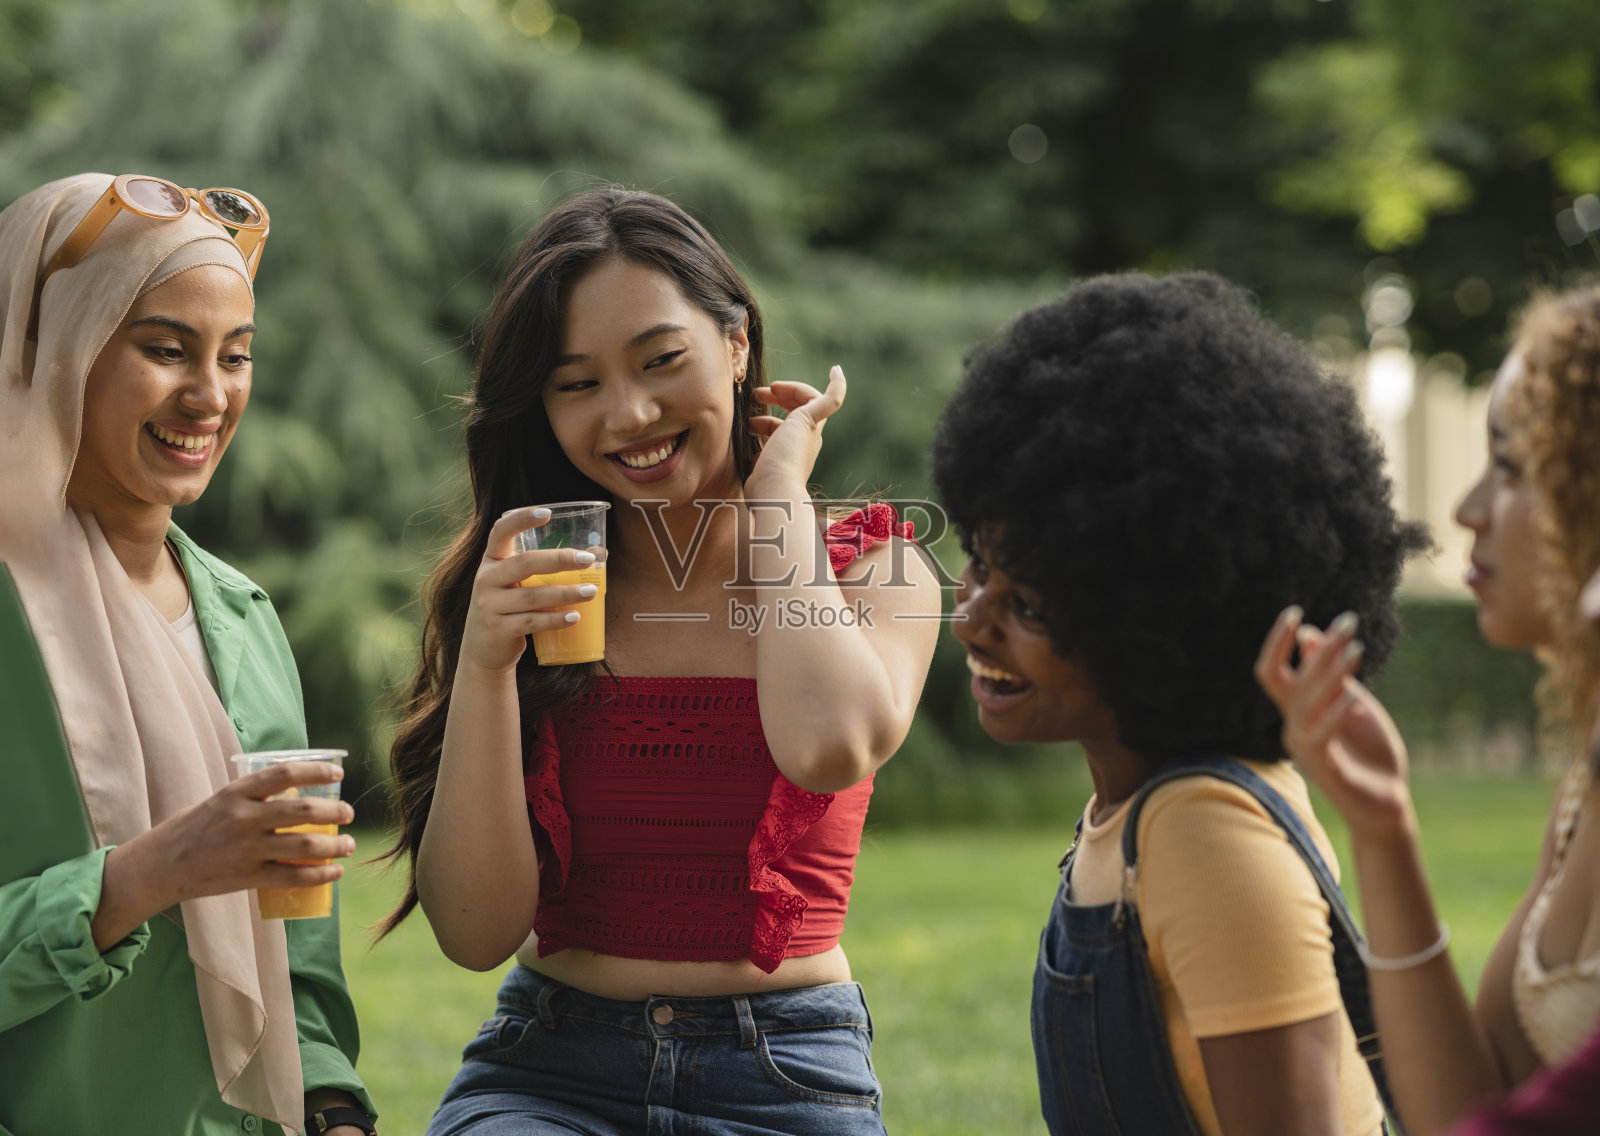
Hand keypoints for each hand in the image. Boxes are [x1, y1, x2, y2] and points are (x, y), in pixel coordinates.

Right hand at [95, 760, 355, 947]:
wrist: (159, 867)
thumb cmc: (193, 830)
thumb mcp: (220, 802)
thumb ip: (253, 798)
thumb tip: (296, 793)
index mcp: (235, 793)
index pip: (284, 774)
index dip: (316, 771)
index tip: (339, 773)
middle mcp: (242, 818)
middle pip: (301, 810)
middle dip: (333, 811)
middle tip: (349, 812)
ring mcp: (245, 849)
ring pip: (304, 845)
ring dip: (335, 845)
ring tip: (349, 844)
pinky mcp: (246, 877)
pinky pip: (293, 877)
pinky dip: (320, 875)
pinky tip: (335, 872)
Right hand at [458, 506, 600, 673]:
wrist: (483, 649)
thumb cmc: (509, 606)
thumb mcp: (519, 583)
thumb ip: (549, 568)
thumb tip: (599, 552)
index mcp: (492, 559)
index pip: (501, 531)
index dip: (521, 519)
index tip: (548, 513)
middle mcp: (486, 578)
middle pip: (525, 563)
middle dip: (559, 560)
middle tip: (588, 560)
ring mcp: (489, 605)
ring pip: (531, 596)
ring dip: (565, 593)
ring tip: (591, 591)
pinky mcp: (498, 629)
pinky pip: (531, 622)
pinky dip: (555, 619)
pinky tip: (575, 617)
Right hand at [744, 365, 845, 497]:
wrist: (772, 491)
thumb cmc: (788, 455)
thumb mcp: (807, 419)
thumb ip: (828, 398)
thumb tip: (838, 371)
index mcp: (811, 428)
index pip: (808, 398)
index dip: (792, 388)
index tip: (773, 387)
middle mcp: (802, 441)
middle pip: (793, 413)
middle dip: (776, 399)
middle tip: (756, 395)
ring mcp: (786, 455)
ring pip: (777, 430)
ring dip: (763, 419)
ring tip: (748, 421)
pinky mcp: (771, 467)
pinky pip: (765, 449)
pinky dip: (756, 440)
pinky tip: (746, 439)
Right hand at [1255, 607, 1413, 840]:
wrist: (1387, 800)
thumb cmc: (1369, 750)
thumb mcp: (1353, 702)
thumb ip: (1332, 674)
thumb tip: (1309, 633)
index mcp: (1297, 711)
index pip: (1271, 671)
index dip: (1276, 642)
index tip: (1295, 612)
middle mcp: (1292, 726)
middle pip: (1291, 679)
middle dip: (1320, 649)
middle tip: (1350, 622)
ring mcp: (1303, 748)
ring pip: (1305, 702)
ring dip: (1330, 673)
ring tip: (1357, 649)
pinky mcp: (1322, 767)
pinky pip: (1321, 734)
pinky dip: (1336, 711)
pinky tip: (1356, 693)